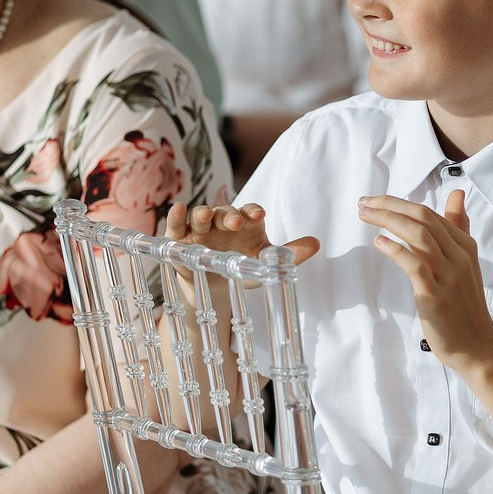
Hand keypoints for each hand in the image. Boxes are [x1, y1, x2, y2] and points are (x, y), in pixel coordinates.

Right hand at [164, 201, 319, 264]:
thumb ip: (289, 254)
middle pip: (225, 212)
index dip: (253, 211)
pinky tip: (177, 208)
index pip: (250, 212)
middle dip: (230, 216)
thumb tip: (317, 244)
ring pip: (200, 215)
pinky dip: (176, 216)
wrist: (215, 285)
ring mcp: (201, 228)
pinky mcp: (181, 238)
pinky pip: (176, 225)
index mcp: (245, 223)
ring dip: (202, 214)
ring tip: (205, 216)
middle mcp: (223, 222)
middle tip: (236, 222)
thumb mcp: (265, 263)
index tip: (259, 216)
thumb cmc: (243, 267)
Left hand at [359, 190, 492, 369]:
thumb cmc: (465, 305)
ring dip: (388, 220)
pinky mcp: (434, 294)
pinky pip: (414, 264)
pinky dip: (395, 249)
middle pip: (422, 218)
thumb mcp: (466, 261)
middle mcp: (458, 256)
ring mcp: (447, 275)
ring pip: (418, 235)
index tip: (375, 201)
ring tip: (365, 215)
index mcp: (465, 246)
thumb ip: (459, 227)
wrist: (476, 345)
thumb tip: (457, 194)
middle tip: (364, 202)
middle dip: (390, 205)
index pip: (430, 214)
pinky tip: (378, 242)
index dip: (399, 203)